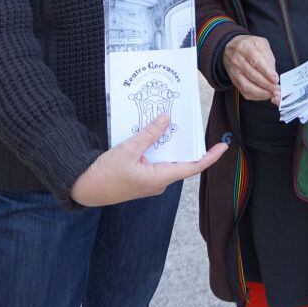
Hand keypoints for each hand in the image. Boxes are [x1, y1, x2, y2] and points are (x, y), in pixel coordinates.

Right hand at [70, 115, 227, 206]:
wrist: (84, 189)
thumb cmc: (105, 175)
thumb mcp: (128, 149)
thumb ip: (149, 133)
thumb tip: (166, 118)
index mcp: (159, 177)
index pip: (192, 167)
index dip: (210, 157)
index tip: (223, 147)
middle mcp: (159, 181)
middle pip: (180, 159)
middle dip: (186, 142)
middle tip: (191, 123)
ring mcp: (151, 180)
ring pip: (168, 159)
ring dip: (170, 143)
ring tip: (171, 123)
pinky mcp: (142, 177)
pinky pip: (156, 160)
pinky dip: (158, 147)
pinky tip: (154, 133)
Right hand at [222, 35, 279, 104]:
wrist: (229, 48)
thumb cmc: (248, 45)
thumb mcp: (260, 43)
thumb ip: (268, 56)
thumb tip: (273, 73)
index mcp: (245, 48)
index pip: (256, 61)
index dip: (267, 72)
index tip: (276, 79)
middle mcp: (237, 60)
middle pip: (252, 75)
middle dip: (266, 85)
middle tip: (277, 89)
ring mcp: (234, 72)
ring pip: (247, 86)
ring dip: (261, 92)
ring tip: (272, 94)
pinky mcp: (234, 81)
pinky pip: (244, 91)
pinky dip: (256, 96)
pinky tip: (264, 95)